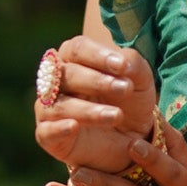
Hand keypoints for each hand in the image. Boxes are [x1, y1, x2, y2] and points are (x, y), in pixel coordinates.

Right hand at [33, 37, 157, 176]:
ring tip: (117, 115)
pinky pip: (46, 131)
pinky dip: (58, 129)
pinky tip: (74, 126)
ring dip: (89, 110)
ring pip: (60, 104)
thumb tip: (122, 63)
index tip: (122, 66)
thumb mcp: (140, 79)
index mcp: (74, 59)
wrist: (132, 136)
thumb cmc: (129, 100)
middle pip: (66, 74)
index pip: (77, 49)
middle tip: (125, 89)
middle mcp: (56, 81)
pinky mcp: (48, 136)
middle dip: (96, 81)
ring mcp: (49, 109)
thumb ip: (132, 64)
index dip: (97, 56)